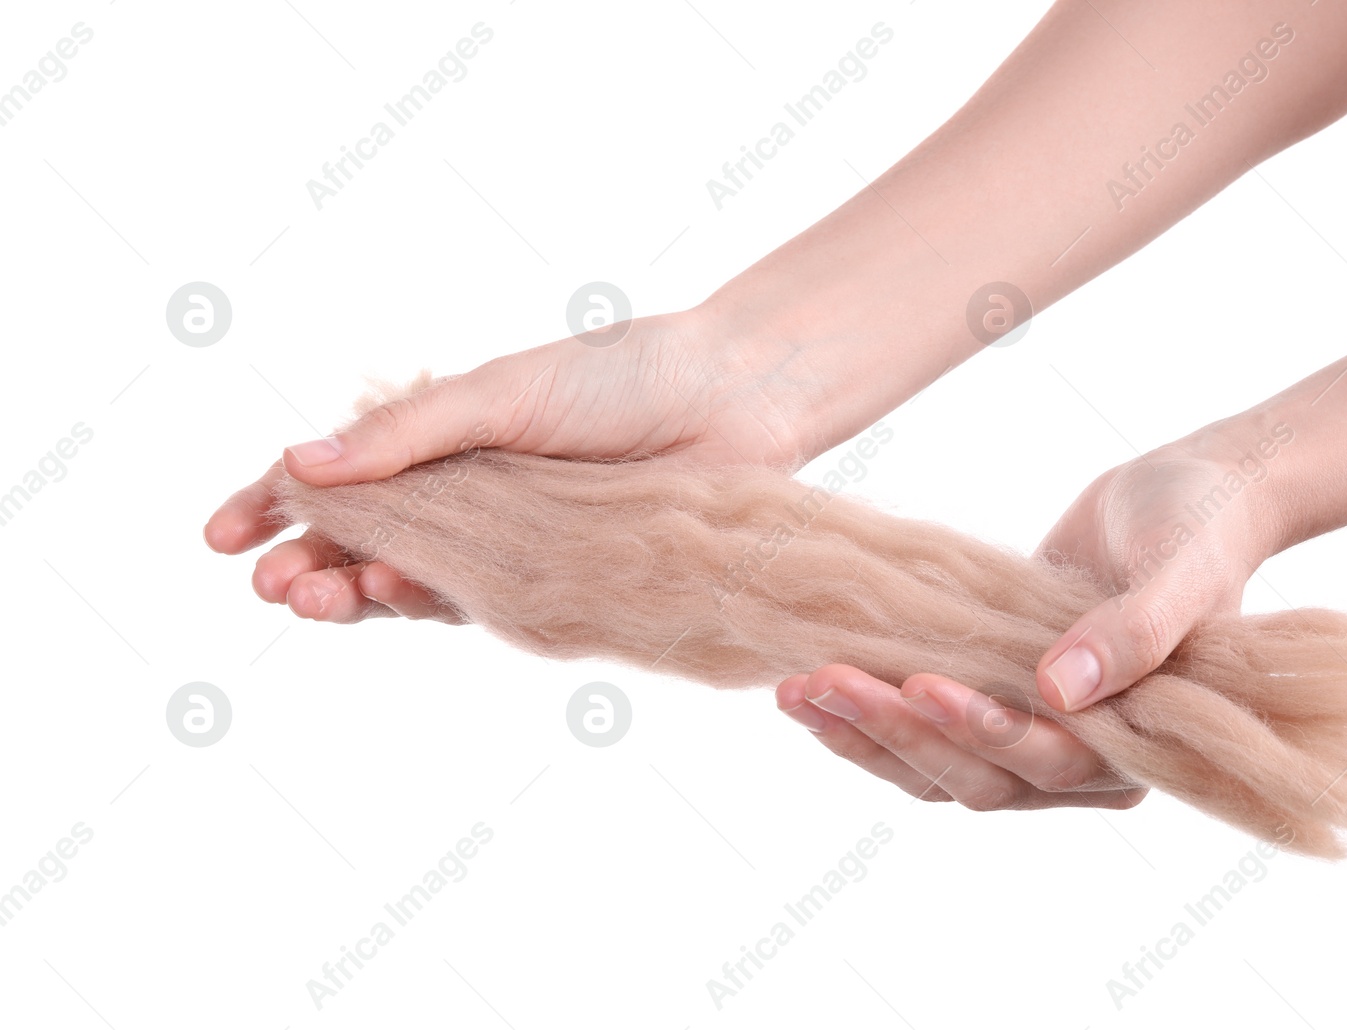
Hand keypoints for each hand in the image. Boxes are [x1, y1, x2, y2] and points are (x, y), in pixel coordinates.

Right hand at [204, 308, 817, 623]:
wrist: (732, 402)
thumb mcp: (499, 393)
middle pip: (365, 547)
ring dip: (358, 597)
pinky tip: (397, 600)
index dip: (271, 508)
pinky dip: (435, 609)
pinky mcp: (559, 589)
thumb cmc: (619, 376)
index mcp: (440, 444)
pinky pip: (484, 611)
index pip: (338, 482)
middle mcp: (467, 501)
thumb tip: (298, 463)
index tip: (218, 536)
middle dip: (309, 567)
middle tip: (274, 584)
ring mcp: (510, 548)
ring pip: (415, 587)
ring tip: (316, 597)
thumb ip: (405, 434)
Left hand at [776, 435, 1286, 809]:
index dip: (982, 733)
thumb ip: (1136, 631)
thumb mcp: (1183, 571)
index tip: (921, 685)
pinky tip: (810, 684)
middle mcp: (1080, 756)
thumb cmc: (1203, 530)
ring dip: (865, 732)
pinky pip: (922, 726)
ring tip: (795, 690)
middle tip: (824, 682)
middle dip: (896, 733)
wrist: (1190, 492)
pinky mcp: (992, 694)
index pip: (1046, 763)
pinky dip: (869, 709)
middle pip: (974, 776)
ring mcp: (1028, 729)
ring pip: (935, 763)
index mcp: (1138, 744)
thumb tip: (1063, 690)